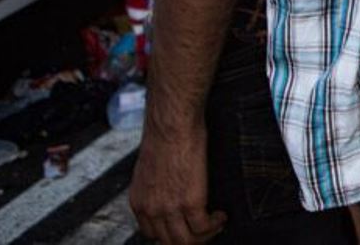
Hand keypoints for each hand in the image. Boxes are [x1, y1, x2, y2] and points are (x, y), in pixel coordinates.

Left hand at [130, 120, 224, 243]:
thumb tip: (169, 193)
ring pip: (186, 241)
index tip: (186, 226)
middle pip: (169, 242)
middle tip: (205, 229)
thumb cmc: (165, 136)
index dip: (171, 234)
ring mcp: (169, 208)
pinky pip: (204, 227)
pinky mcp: (191, 202)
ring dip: (205, 235)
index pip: (151, 234)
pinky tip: (220, 215)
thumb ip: (155, 188)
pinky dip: (215, 225)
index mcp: (139, 201)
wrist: (172, 125)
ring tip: (215, 223)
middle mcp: (150, 210)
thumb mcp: (149, 169)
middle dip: (190, 238)